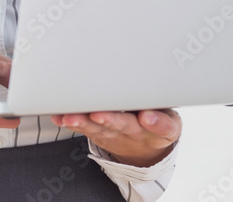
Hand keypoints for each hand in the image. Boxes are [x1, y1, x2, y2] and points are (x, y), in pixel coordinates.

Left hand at [50, 109, 180, 167]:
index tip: (147, 118)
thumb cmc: (157, 124)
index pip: (162, 127)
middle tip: (99, 115)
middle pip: (124, 126)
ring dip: (84, 123)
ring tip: (71, 117)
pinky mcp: (101, 135)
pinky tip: (61, 117)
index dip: (155, 122)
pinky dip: (73, 123)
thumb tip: (155, 82)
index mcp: (162, 128)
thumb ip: (164, 106)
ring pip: (99, 130)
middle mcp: (137, 133)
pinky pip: (85, 130)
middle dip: (110, 120)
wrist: (147, 152)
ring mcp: (117, 135)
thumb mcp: (171, 118)